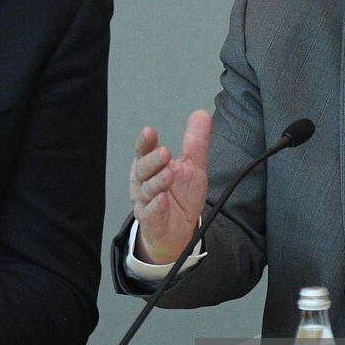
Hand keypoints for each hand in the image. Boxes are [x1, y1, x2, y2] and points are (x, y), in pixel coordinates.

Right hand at [129, 109, 210, 263]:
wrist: (179, 231)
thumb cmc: (180, 197)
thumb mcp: (193, 167)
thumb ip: (195, 142)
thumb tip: (201, 114)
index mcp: (150, 166)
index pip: (144, 150)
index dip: (145, 142)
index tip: (149, 132)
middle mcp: (143, 182)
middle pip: (143, 169)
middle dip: (153, 160)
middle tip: (165, 153)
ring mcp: (145, 202)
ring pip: (147, 190)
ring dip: (157, 182)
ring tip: (168, 174)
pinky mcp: (151, 222)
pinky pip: (151, 214)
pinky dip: (156, 207)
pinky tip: (162, 200)